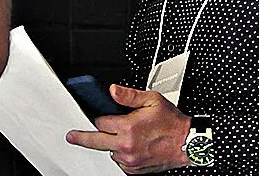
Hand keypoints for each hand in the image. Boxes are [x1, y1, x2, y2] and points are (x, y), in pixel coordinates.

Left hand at [66, 82, 192, 171]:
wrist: (187, 143)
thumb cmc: (172, 123)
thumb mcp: (152, 100)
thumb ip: (129, 95)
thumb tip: (112, 91)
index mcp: (128, 128)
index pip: (101, 123)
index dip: (100, 118)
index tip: (100, 116)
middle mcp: (127, 146)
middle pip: (96, 142)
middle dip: (82, 138)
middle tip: (71, 137)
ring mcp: (131, 160)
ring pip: (109, 152)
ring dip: (110, 145)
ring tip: (122, 136)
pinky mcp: (136, 169)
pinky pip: (120, 163)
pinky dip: (121, 155)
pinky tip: (129, 147)